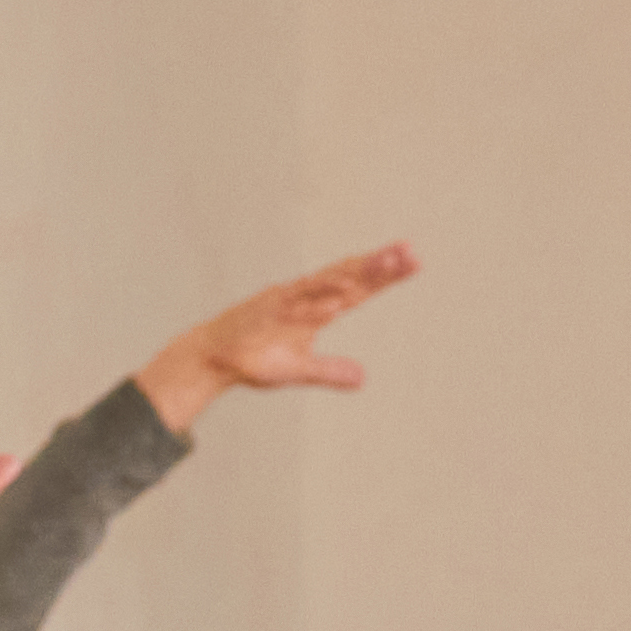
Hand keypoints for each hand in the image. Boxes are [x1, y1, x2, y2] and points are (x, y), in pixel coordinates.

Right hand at [139, 242, 417, 428]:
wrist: (217, 361)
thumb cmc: (254, 359)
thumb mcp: (300, 370)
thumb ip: (330, 371)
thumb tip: (362, 378)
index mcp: (318, 308)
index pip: (360, 288)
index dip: (386, 276)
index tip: (413, 262)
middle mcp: (308, 297)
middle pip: (351, 275)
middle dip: (380, 264)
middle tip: (411, 251)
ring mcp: (290, 298)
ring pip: (331, 280)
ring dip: (359, 271)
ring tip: (389, 261)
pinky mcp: (271, 306)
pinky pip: (301, 299)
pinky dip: (323, 295)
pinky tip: (346, 293)